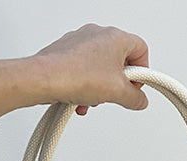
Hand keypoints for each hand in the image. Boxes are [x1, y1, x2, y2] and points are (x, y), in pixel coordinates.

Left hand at [32, 23, 149, 115]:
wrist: (45, 79)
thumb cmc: (77, 76)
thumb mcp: (117, 92)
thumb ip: (135, 98)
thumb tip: (139, 101)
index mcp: (116, 37)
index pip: (141, 50)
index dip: (142, 72)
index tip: (134, 88)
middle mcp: (98, 34)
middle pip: (119, 60)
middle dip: (118, 83)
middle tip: (114, 96)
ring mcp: (80, 41)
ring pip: (100, 67)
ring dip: (100, 87)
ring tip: (92, 100)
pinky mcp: (67, 51)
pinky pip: (83, 69)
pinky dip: (84, 85)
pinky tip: (79, 99)